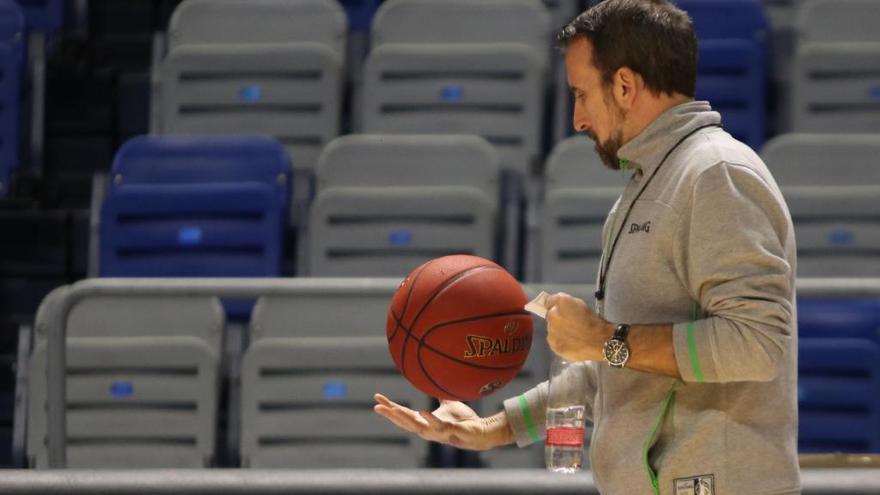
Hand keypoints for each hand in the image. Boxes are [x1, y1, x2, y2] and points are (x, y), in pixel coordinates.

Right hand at [373, 393, 511, 450]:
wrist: (480, 431)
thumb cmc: (463, 420)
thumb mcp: (448, 404)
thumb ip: (440, 396)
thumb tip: (434, 382)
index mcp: (425, 422)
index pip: (403, 414)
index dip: (390, 408)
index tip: (377, 398)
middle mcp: (428, 430)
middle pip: (405, 422)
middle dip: (390, 415)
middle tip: (376, 406)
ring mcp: (439, 433)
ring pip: (418, 427)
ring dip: (404, 418)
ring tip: (393, 409)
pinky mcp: (451, 432)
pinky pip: (440, 426)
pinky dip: (430, 419)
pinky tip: (423, 411)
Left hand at [545, 292, 613, 361]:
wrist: (600, 342)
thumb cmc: (594, 322)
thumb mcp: (582, 305)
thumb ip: (568, 303)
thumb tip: (560, 306)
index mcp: (562, 302)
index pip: (549, 301)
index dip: (553, 305)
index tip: (557, 309)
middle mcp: (553, 315)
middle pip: (550, 316)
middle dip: (557, 319)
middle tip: (569, 324)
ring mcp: (551, 331)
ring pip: (552, 329)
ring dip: (558, 330)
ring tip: (572, 335)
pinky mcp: (553, 344)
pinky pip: (554, 341)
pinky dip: (560, 341)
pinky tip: (571, 343)